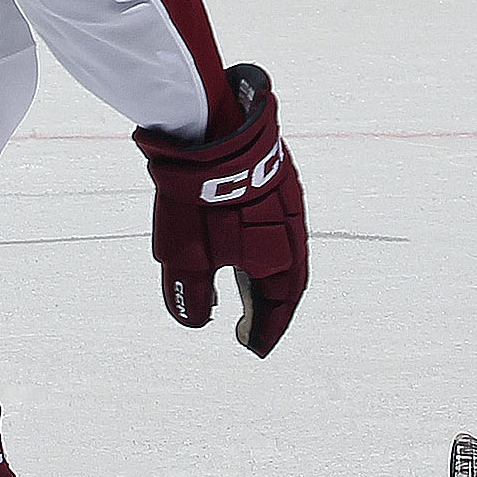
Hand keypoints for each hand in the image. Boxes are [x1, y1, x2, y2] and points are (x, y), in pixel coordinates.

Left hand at [134, 65, 308, 355]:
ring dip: (270, 277)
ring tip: (247, 292)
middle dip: (271, 308)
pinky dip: (267, 247)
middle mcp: (292, 233)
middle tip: (254, 327)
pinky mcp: (278, 178)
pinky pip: (280, 225)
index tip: (252, 347)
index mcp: (279, 259)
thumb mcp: (184, 255)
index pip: (278, 307)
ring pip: (286, 252)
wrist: (207, 129)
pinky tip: (245, 246)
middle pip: (288, 282)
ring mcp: (288, 202)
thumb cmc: (196, 199)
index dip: (265, 331)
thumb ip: (191, 295)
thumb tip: (196, 321)